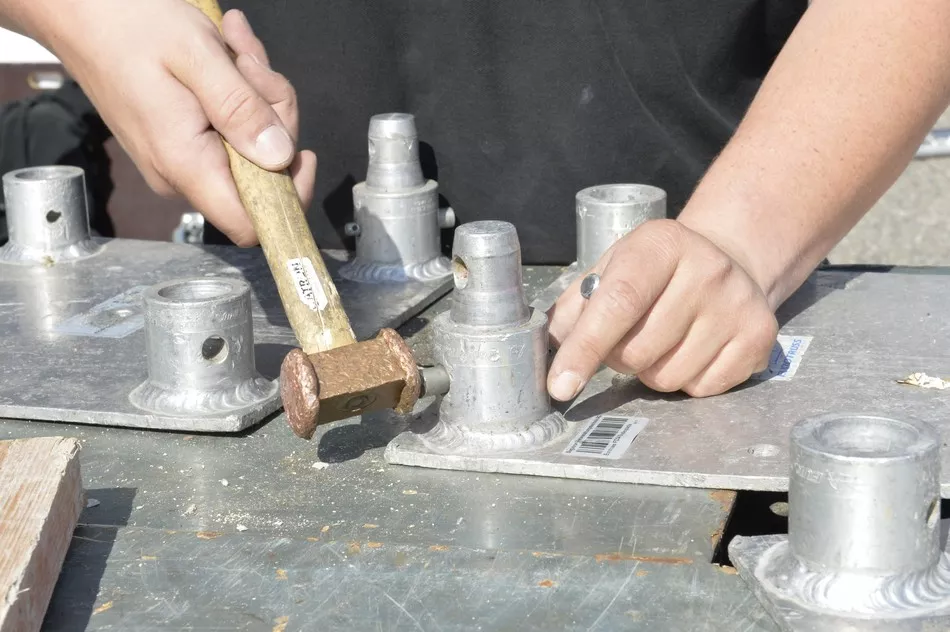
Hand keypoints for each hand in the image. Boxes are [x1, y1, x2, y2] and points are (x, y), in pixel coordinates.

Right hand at [36, 1, 315, 244]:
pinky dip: (240, 88)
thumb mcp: (198, 58)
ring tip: (233, 47)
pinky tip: (227, 53)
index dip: (288, 198)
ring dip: (256, 90)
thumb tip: (280, 157)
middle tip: (250, 65)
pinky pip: (232, 124)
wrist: (78, 7)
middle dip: (272, 114)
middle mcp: (183, 171)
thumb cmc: (126, 23)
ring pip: (252, 141)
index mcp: (186, 163)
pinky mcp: (184, 137)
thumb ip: (242, 110)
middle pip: (262, 170)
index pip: (250, 224)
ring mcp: (183, 155)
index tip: (303, 154)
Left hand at [546, 219, 778, 400]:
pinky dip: (687, 380)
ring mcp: (738, 305)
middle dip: (619, 357)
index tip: (560, 385)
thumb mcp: (612, 268)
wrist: (730, 261)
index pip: (618, 303)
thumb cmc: (656, 271)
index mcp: (661, 245)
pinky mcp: (760, 338)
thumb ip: (574, 306)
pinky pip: (701, 389)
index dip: (584, 348)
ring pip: (667, 377)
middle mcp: (707, 270)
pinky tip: (693, 349)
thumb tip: (548, 348)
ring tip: (664, 340)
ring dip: (652, 371)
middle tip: (629, 335)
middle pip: (638, 351)